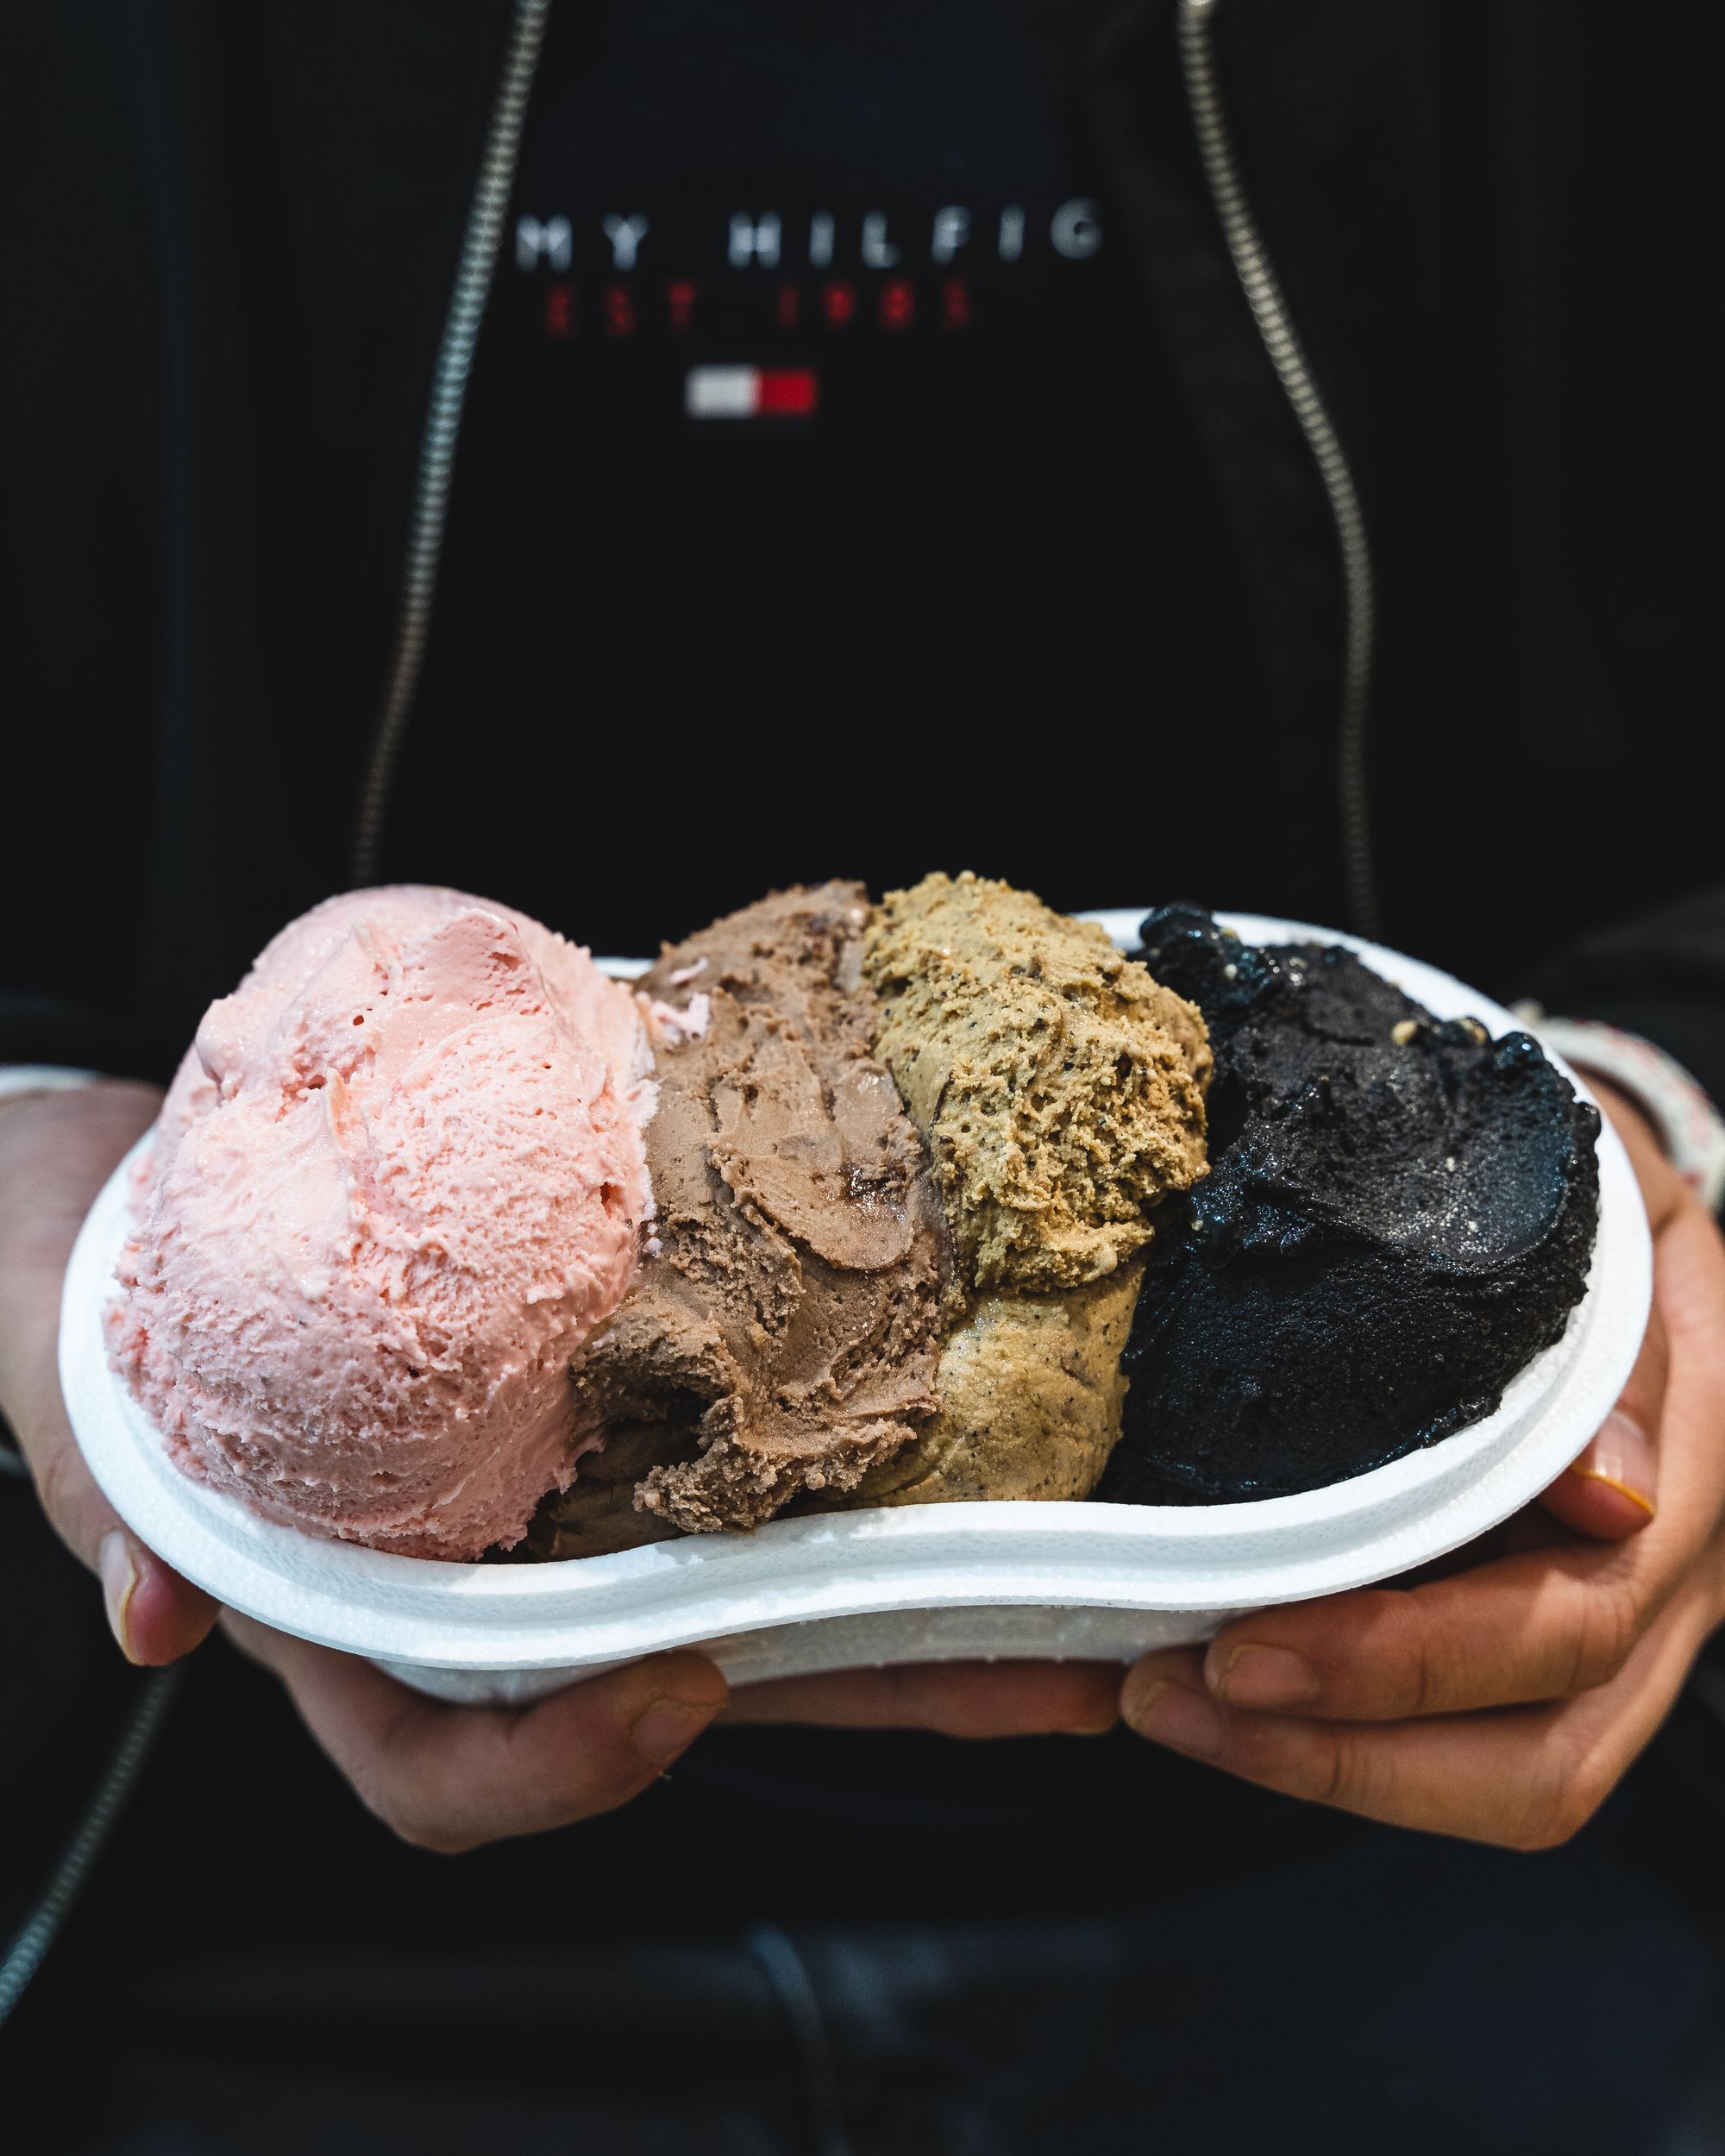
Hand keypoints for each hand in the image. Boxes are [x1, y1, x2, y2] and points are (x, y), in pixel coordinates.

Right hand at [1, 1084, 1115, 1850]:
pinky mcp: (633, 1412)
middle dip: (883, 1691)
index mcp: (375, 1633)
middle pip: (707, 1682)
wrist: (168, 1238)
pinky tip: (981, 1417)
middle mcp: (508, 1596)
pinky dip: (868, 1446)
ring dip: (932, 1590)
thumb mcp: (114, 1445)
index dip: (568, 1769)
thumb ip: (137, 1531)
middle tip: (1056, 1679)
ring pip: (771, 1582)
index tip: (677, 1690)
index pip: (459, 1769)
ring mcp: (588, 1511)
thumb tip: (148, 1609)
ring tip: (1099, 1585)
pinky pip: (763, 1448)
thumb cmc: (145, 1359)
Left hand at [1118, 1083, 1724, 1847]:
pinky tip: (1215, 1698)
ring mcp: (1630, 1623)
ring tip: (1170, 1704)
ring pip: (1516, 1781)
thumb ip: (1607, 1328)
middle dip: (1349, 1741)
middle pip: (1549, 1748)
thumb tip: (1608, 1491)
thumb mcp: (1604, 1198)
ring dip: (1331, 1770)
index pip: (1578, 1618)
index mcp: (1702, 1467)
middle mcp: (1677, 1575)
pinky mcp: (1553, 1638)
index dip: (1415, 1657)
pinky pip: (1467, 1747)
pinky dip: (1338, 1743)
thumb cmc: (1588, 1186)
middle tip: (1177, 1685)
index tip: (1249, 1643)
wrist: (1618, 1204)